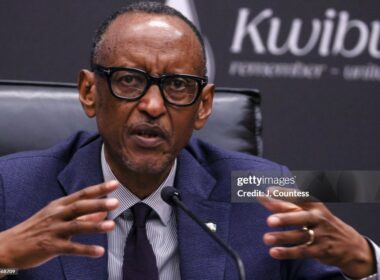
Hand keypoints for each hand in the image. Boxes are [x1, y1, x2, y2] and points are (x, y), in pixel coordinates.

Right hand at [0, 180, 118, 269]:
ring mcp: (54, 230)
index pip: (82, 194)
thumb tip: (103, 212)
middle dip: (98, 203)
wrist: (10, 245)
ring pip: (76, 226)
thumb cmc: (38, 229)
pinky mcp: (50, 246)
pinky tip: (99, 251)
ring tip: (112, 226)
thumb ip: (82, 215)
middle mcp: (57, 214)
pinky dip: (85, 249)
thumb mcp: (58, 217)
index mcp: (60, 205)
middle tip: (116, 202)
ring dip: (95, 225)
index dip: (99, 189)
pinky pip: (71, 248)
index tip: (115, 184)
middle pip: (80, 207)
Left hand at [257, 187, 374, 278]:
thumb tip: (264, 196)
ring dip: (282, 237)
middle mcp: (318, 218)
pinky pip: (302, 251)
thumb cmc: (321, 223)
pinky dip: (287, 252)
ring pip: (300, 236)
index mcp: (314, 205)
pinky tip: (274, 252)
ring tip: (266, 238)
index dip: (284, 193)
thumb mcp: (307, 211)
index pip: (299, 196)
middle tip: (269, 220)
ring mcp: (321, 235)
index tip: (269, 191)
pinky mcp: (320, 250)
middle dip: (285, 218)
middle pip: (301, 217)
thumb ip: (285, 205)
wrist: (349, 245)